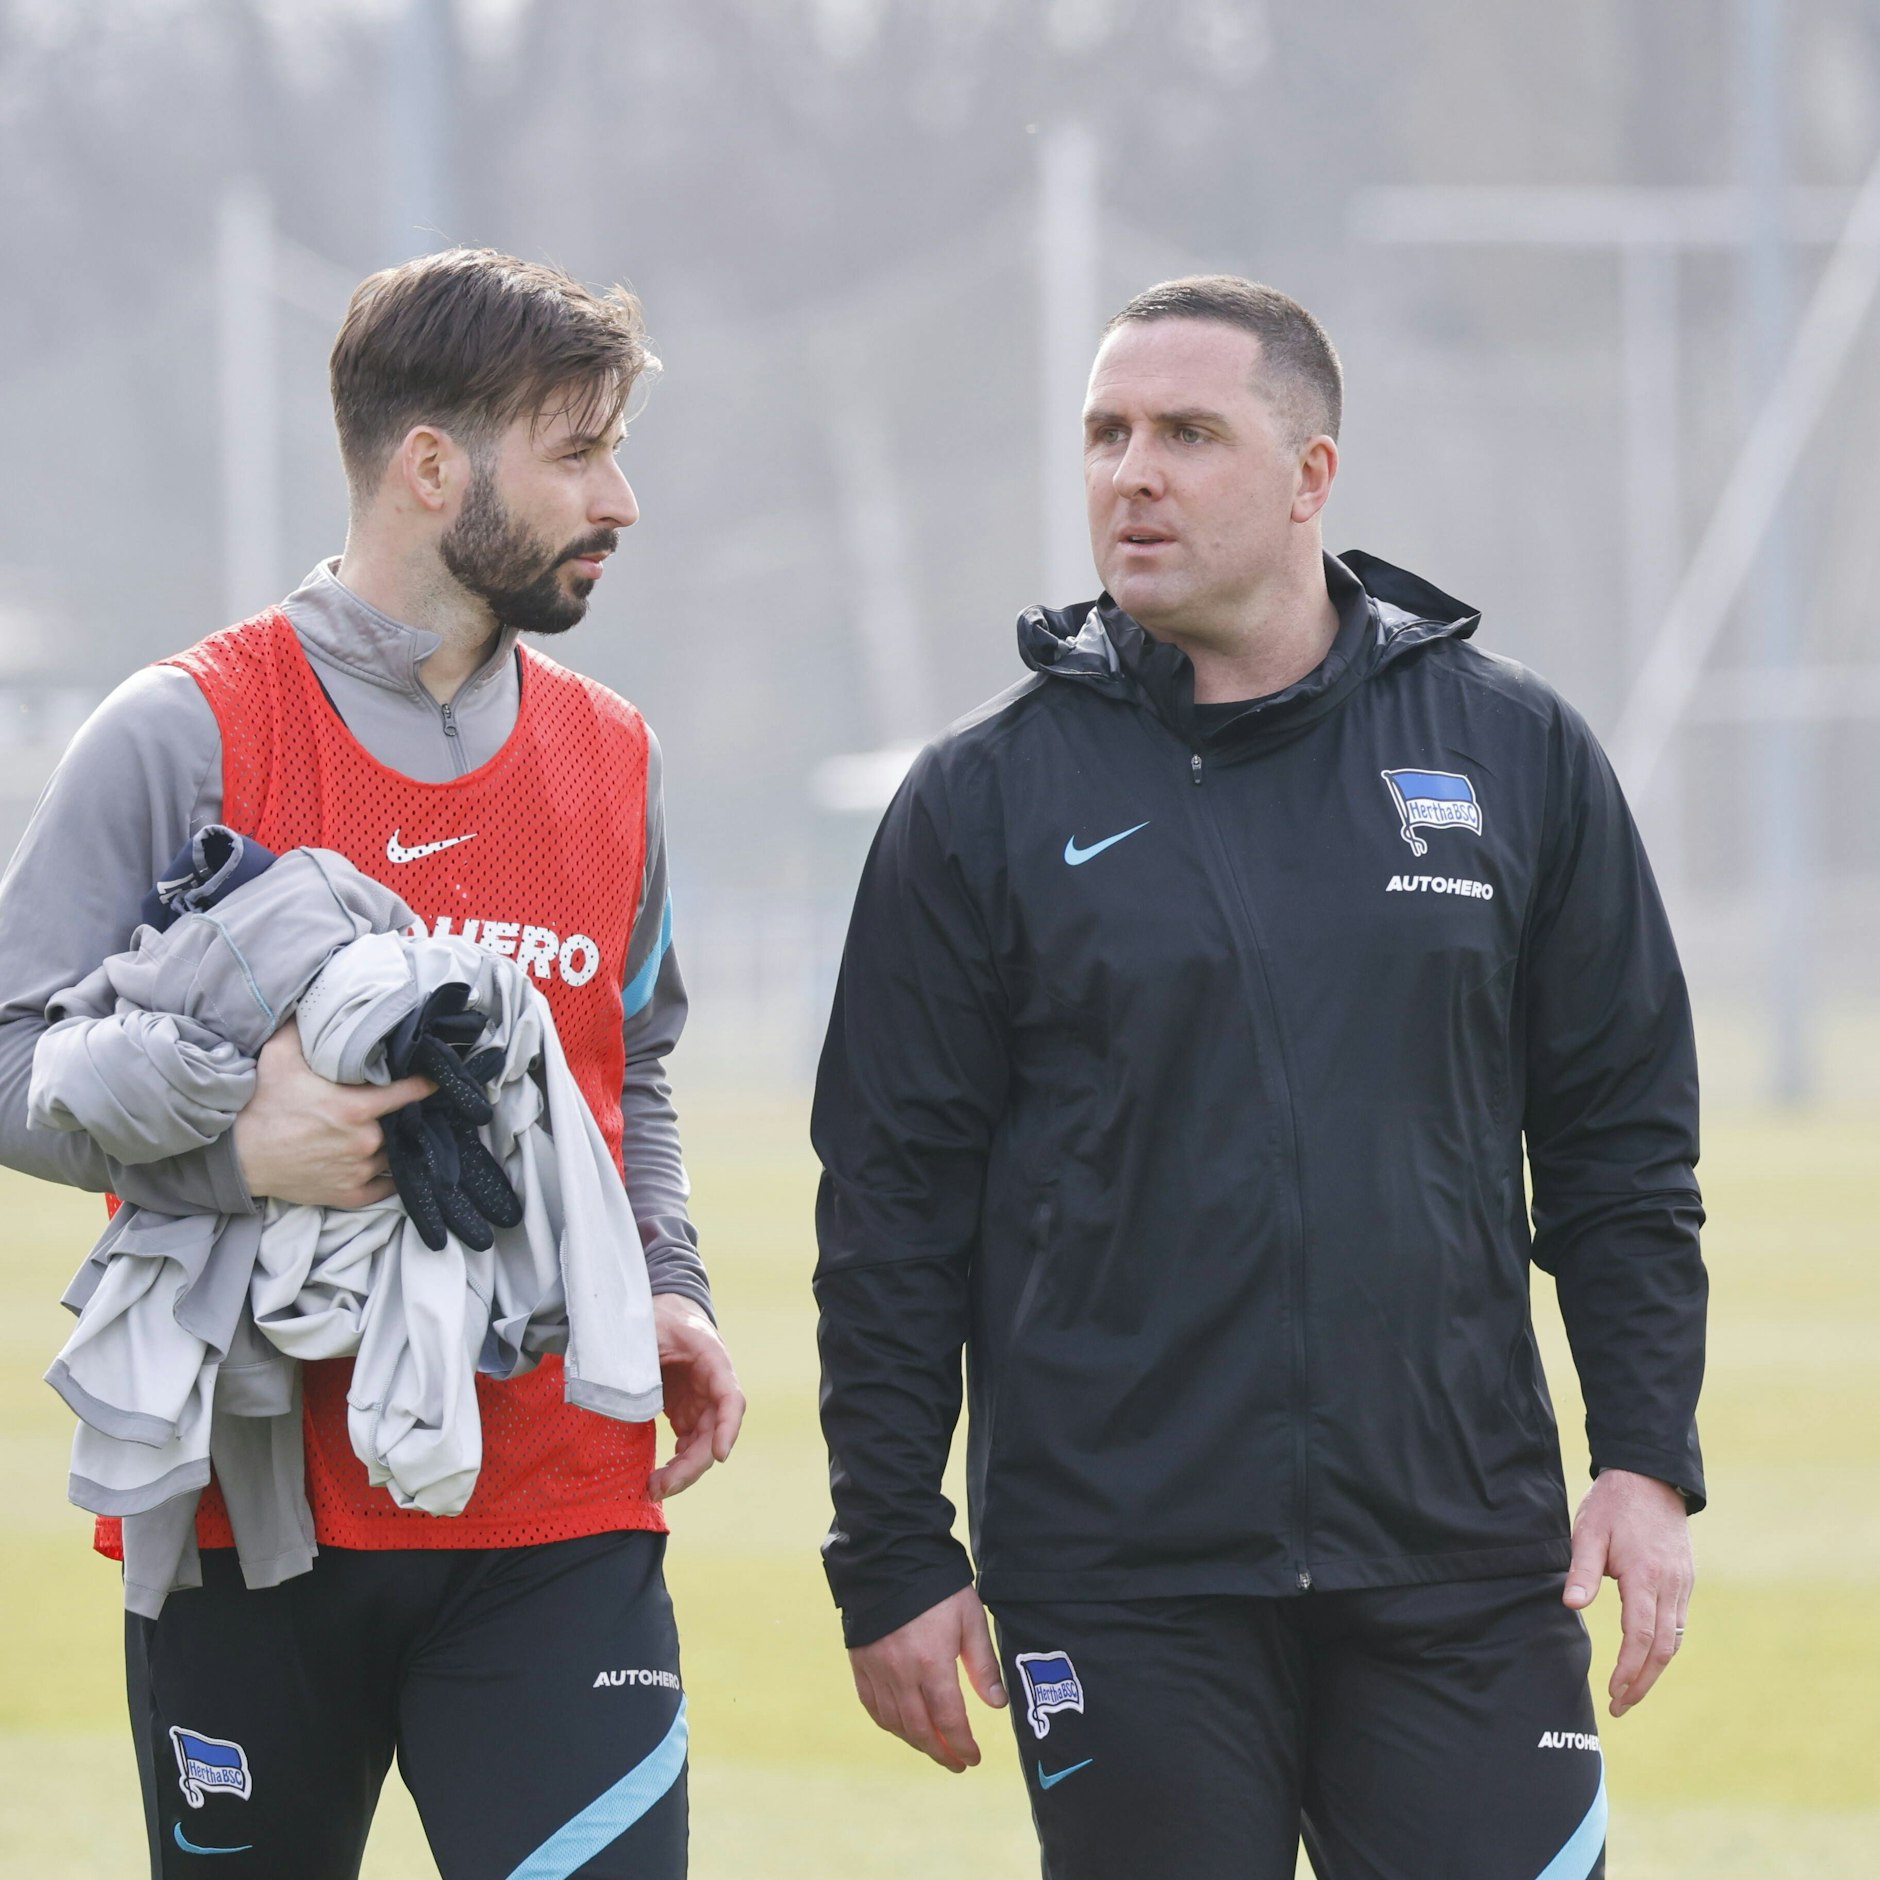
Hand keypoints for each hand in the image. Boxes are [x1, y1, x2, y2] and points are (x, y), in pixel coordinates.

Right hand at [232, 1026, 433, 1206]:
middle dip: (404, 1115)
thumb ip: (304, 1027)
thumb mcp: (279, 1056)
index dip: (426, 1083)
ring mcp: (358, 1171)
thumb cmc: (259, 1104)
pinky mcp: (349, 1194)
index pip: (410, 1092)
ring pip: (395, 1156)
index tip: (437, 1078)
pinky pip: (385, 1188)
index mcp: (357, 1108)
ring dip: (397, 1145)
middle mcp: (365, 1142)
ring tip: (397, 1134)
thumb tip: (316, 998)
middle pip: (403, 1125)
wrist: (234, 1155)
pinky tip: (392, 1166)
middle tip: (405, 1107)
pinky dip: (389, 1178)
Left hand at [646, 1295, 744, 1500]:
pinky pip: (688, 1446)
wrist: (665, 1312)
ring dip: (683, 1471)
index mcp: (712, 1360)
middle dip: (693, 1465)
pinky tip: (657, 1480)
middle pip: (715, 1433)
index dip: (727, 1429)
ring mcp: (702, 1403)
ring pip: (703, 1446)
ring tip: (654, 1489)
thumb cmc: (659, 1315)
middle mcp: (714, 1387)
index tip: (719, 1456)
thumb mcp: (649, 1327)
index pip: (730, 1399)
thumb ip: (641, 1353)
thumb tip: (619, 1386)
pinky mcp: (687, 1413)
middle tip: (662, 1486)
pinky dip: (676, 1465)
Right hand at [848, 1586, 1007, 1772]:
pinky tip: (902, 1727)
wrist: (889, 1558)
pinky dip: (889, 1724)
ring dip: (916, 1742)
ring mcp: (877, 1670)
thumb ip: (983, 1664)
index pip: (949, 1720)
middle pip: (920, 1729)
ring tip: (934, 1748)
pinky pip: (872, 1706)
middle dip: (941, 1752)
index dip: (962, 1744)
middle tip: (956, 1763)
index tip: (973, 1757)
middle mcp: (901, 1673)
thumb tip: (997, 1704)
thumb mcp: (970, 1618)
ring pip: (895, 1723)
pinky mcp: (860, 1663)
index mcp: (932, 1663)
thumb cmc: (936, 1587)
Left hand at [1563, 1468, 1693, 1716]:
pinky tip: (1645, 1658)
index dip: (1628, 1669)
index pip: (1639, 1635)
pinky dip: (1662, 1648)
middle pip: (1661, 1649)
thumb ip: (1581, 1569)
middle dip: (1642, 1682)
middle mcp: (1670, 1586)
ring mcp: (1682, 1585)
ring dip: (1653, 1670)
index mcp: (1645, 1576)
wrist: (1652, 1478)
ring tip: (1630, 1691)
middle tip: (1620, 1706)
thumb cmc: (1613, 1505)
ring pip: (1673, 1640)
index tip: (1613, 1693)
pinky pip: (1677, 1624)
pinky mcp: (1685, 1582)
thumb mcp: (1589, 1531)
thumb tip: (1570, 1605)